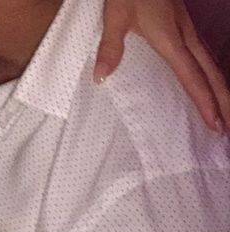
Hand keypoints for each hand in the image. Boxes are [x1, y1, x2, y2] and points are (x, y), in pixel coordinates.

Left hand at [95, 0, 229, 132]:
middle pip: (211, 74)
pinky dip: (212, 72)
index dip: (205, 102)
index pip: (193, 78)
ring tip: (227, 110)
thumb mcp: (115, 16)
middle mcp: (186, 37)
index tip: (215, 124)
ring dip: (221, 88)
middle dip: (223, 102)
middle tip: (228, 129)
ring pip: (212, 63)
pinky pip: (205, 54)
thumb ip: (110, 47)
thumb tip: (101, 77)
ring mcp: (188, 30)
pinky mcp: (184, 24)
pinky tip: (211, 79)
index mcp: (171, 40)